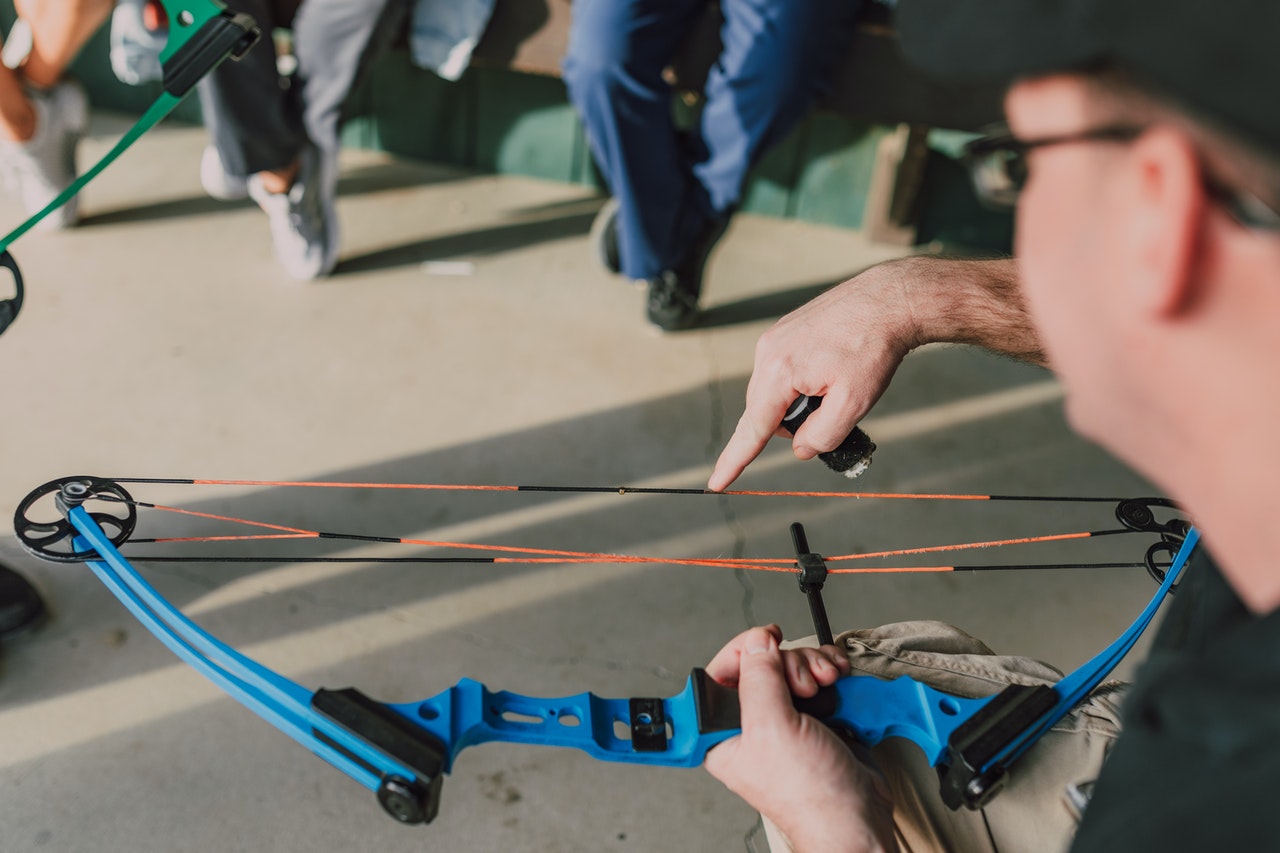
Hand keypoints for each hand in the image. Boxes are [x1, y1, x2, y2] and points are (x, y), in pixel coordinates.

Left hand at [703, 626, 897, 852]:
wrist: (856, 816)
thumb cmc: (808, 795)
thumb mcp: (772, 728)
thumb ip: (760, 679)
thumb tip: (756, 642)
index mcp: (723, 732)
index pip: (721, 673)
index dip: (744, 650)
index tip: (765, 638)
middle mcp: (752, 724)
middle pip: (762, 664)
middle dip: (790, 663)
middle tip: (805, 685)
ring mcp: (785, 719)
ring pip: (791, 666)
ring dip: (813, 664)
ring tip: (827, 682)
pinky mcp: (814, 717)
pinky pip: (816, 677)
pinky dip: (829, 670)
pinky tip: (838, 678)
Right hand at [708, 257, 1035, 490]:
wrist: (888, 299)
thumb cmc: (872, 348)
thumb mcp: (853, 403)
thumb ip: (823, 435)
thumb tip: (800, 448)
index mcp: (778, 373)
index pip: (752, 429)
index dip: (734, 461)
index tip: (716, 483)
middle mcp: (767, 353)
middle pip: (765, 411)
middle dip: (792, 423)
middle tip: (833, 411)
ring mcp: (774, 338)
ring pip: (774, 391)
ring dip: (799, 401)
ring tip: (836, 383)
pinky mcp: (785, 330)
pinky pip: (783, 370)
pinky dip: (802, 382)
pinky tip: (831, 368)